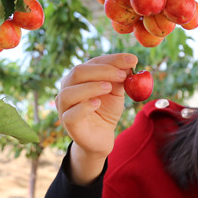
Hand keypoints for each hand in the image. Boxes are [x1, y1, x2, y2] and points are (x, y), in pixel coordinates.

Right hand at [55, 53, 136, 182]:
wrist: (101, 137)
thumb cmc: (106, 111)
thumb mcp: (116, 92)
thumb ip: (120, 78)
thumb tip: (130, 62)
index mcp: (79, 77)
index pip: (93, 62)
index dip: (112, 59)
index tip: (132, 60)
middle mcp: (67, 88)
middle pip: (78, 72)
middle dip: (102, 71)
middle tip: (122, 75)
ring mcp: (65, 107)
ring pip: (69, 92)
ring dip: (90, 87)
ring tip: (108, 88)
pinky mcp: (68, 123)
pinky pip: (71, 114)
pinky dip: (84, 107)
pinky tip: (97, 104)